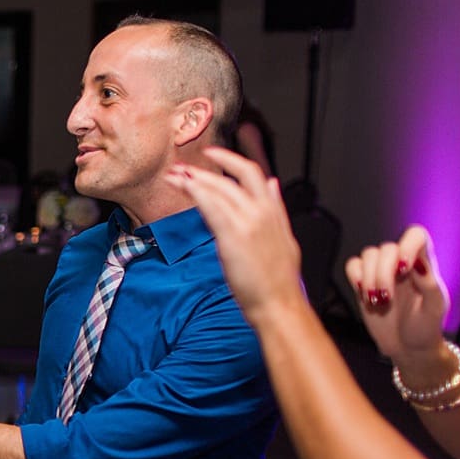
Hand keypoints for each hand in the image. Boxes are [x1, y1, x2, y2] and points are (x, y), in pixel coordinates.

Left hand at [165, 147, 302, 319]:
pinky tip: (184, 186)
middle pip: (233, 178)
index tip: (213, 154)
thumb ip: (277, 208)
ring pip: (219, 189)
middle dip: (205, 168)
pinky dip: (197, 192)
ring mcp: (249, 222)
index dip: (231, 159)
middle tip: (182, 167)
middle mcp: (262, 211)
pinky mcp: (234, 236)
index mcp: (274, 211)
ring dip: (194, 179)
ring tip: (174, 176)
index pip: (253, 173)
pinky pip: (212, 206)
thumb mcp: (284, 237)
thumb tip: (273, 184)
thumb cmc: (279, 280)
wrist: (279, 304)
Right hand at [344, 225, 449, 367]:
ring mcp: (382, 272)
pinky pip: (353, 266)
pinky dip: (355, 279)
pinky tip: (365, 295)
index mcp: (424, 264)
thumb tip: (418, 263)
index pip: (415, 236)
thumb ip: (429, 283)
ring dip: (369, 280)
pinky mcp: (364, 283)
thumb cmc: (425, 328)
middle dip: (383, 274)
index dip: (406, 246)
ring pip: (368, 255)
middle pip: (386, 248)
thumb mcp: (434, 308)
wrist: (407, 347)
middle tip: (386, 299)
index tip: (403, 269)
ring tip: (378, 301)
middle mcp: (402, 263)